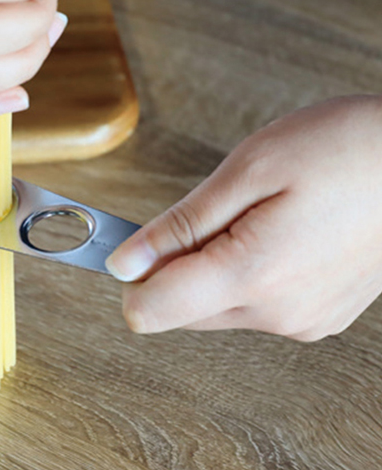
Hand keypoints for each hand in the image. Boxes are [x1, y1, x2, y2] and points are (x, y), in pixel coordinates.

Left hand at [107, 96, 381, 340]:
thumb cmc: (345, 150)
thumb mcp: (248, 170)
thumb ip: (178, 227)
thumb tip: (124, 263)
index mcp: (253, 276)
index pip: (150, 311)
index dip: (132, 274)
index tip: (139, 240)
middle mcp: (278, 313)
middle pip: (179, 310)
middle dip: (175, 265)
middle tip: (214, 210)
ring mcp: (303, 320)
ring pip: (215, 307)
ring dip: (211, 268)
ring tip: (257, 215)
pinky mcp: (320, 316)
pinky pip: (253, 305)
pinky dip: (244, 274)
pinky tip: (278, 232)